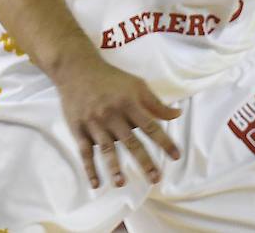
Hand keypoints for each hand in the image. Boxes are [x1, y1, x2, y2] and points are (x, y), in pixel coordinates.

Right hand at [54, 56, 182, 188]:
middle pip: (131, 142)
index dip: (164, 142)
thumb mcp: (136, 85)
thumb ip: (156, 103)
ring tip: (121, 183)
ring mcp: (94, 123)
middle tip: (155, 179)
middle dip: (144, 162)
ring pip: (106, 149)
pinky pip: (84, 152)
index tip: (176, 157)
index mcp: (129, 103)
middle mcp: (112, 115)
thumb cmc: (111, 79)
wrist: (77, 70)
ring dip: (114, 167)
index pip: (150, 127)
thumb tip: (177, 114)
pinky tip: (96, 184)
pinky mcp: (78, 129)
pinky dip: (89, 169)